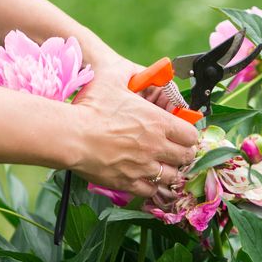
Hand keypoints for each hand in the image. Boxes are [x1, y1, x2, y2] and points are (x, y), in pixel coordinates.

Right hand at [69, 56, 198, 197]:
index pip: (191, 135)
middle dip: (183, 154)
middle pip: (186, 157)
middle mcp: (156, 146)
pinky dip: (152, 186)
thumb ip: (132, 72)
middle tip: (175, 151)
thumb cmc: (91, 106)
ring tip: (162, 166)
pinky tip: (145, 178)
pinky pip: (151, 191)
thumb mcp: (113, 78)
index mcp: (158, 122)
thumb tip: (142, 70)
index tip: (182, 135)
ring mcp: (143, 167)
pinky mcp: (128, 182)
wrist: (70, 135)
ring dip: (170, 171)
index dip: (188, 135)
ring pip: (172, 176)